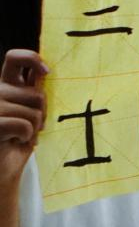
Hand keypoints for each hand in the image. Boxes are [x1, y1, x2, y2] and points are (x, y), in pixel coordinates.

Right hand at [0, 50, 46, 186]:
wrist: (3, 168)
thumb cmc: (19, 139)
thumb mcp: (31, 110)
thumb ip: (33, 90)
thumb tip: (42, 72)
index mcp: (5, 85)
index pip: (14, 58)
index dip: (32, 59)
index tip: (46, 72)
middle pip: (37, 94)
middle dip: (42, 113)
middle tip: (33, 126)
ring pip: (33, 112)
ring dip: (35, 128)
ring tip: (21, 135)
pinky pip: (24, 125)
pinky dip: (27, 136)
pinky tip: (15, 140)